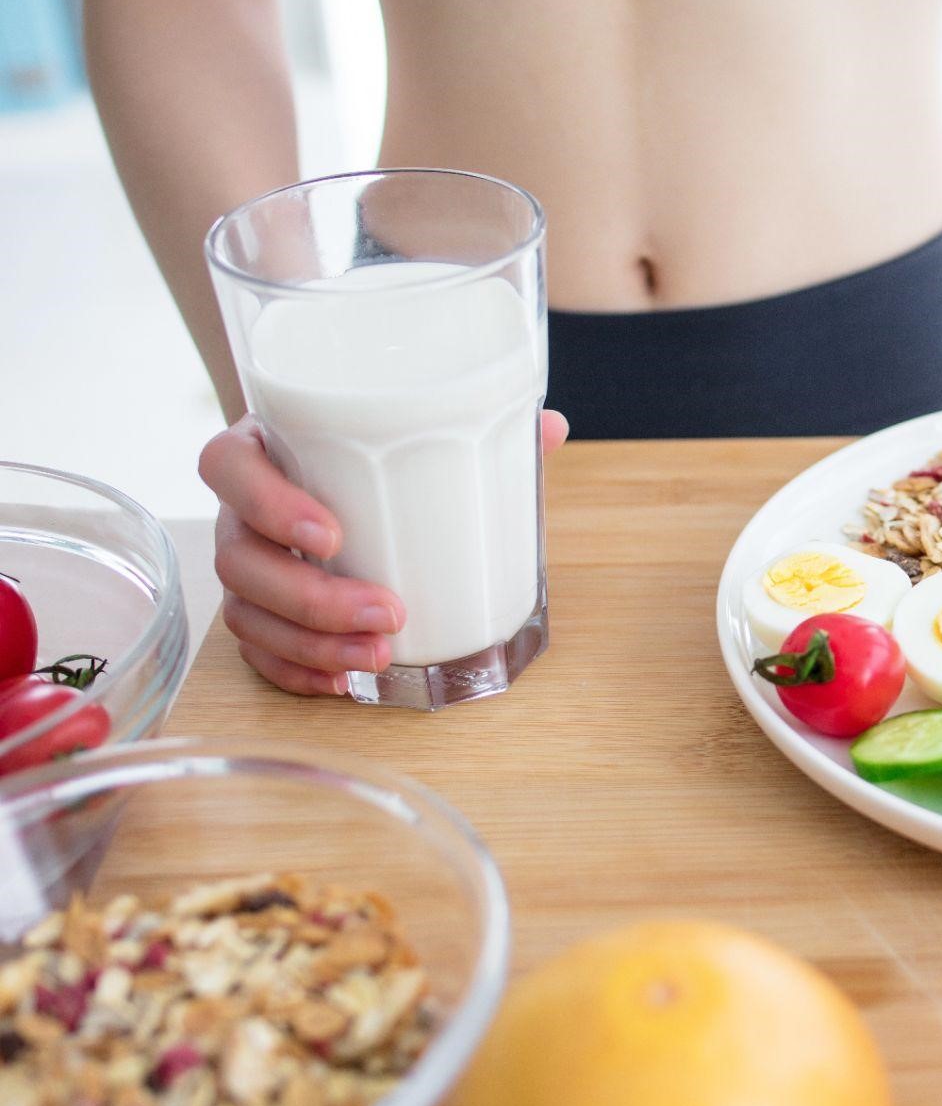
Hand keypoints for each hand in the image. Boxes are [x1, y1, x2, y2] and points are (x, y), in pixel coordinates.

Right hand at [199, 411, 570, 695]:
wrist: (351, 471)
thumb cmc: (383, 450)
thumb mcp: (419, 430)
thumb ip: (479, 425)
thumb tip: (550, 428)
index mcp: (268, 447)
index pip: (227, 466)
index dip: (267, 504)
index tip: (331, 537)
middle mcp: (243, 507)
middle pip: (239, 557)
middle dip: (311, 598)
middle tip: (388, 613)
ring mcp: (246, 561)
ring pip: (246, 611)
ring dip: (310, 643)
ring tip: (377, 656)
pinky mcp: (256, 609)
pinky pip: (256, 649)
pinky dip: (295, 670)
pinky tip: (342, 681)